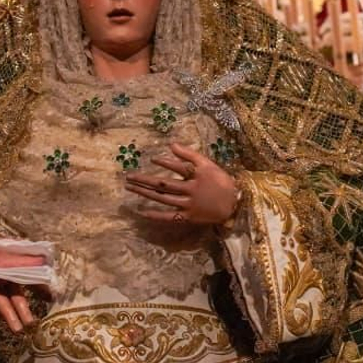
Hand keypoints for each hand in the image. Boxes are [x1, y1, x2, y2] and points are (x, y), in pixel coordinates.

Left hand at [124, 142, 239, 225]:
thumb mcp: (208, 164)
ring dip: (145, 193)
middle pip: (164, 185)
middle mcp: (191, 191)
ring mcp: (188, 205)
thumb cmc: (220, 181)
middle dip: (145, 180)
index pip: (179, 168)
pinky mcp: (188, 217)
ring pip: (163, 199)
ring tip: (130, 188)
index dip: (166, 163)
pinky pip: (169, 217)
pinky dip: (155, 215)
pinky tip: (141, 212)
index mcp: (197, 176)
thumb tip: (171, 144)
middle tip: (129, 176)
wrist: (233, 205)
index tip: (152, 159)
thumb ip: (189, 154)